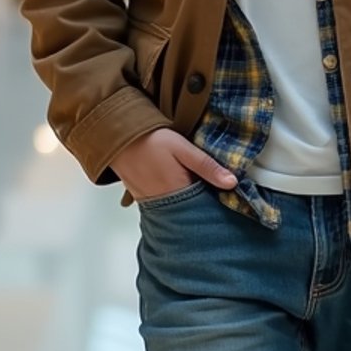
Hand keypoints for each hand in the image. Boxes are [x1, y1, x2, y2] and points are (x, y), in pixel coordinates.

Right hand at [114, 128, 236, 201]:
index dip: (217, 204)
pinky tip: (180, 187)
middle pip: (191, 213)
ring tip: (197, 188)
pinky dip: (174, 201)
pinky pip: (165, 206)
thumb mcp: (183, 147)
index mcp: (177, 193)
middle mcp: (164, 204)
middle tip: (215, 193)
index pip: (204, 209)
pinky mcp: (144, 199)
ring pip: (178, 210)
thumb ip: (207, 166)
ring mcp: (152, 204)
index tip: (229, 197)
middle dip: (204, 206)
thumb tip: (232, 182)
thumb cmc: (150, 139)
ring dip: (189, 203)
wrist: (118, 137)